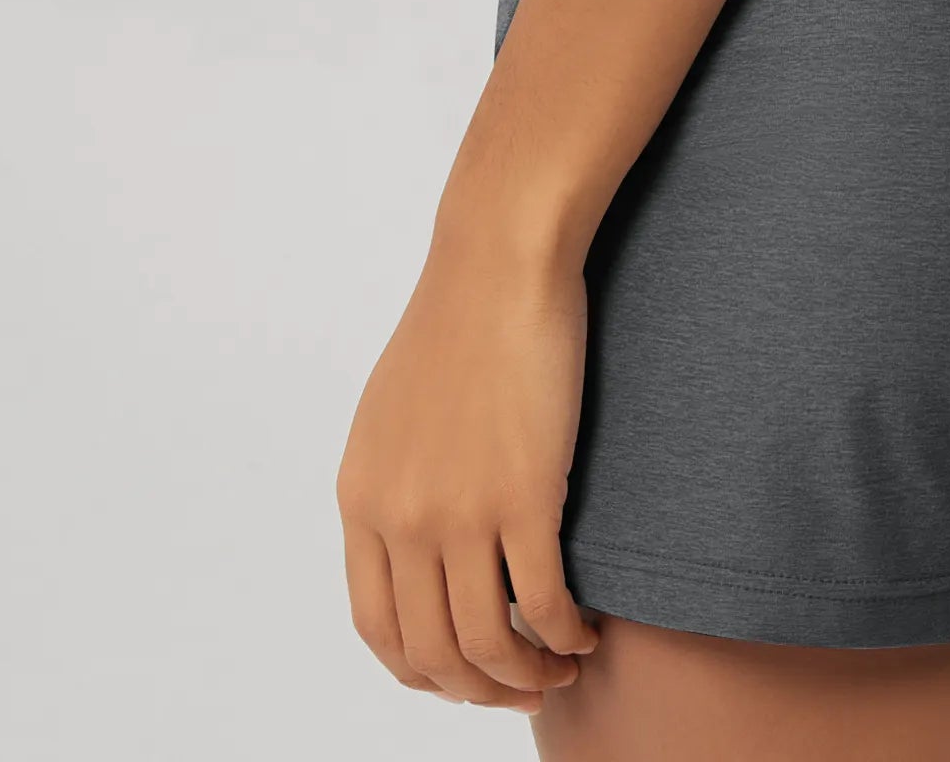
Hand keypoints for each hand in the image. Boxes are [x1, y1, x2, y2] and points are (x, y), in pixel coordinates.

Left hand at [336, 238, 598, 711]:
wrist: (499, 260)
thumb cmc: (459, 320)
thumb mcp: (392, 415)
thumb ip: (395, 484)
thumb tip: (416, 546)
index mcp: (362, 500)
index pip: (377, 629)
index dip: (423, 670)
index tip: (463, 674)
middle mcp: (401, 518)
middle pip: (432, 654)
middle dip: (479, 690)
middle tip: (521, 689)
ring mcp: (460, 512)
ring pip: (487, 644)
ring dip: (526, 676)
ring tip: (559, 669)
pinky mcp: (525, 495)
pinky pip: (542, 603)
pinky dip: (565, 635)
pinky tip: (586, 633)